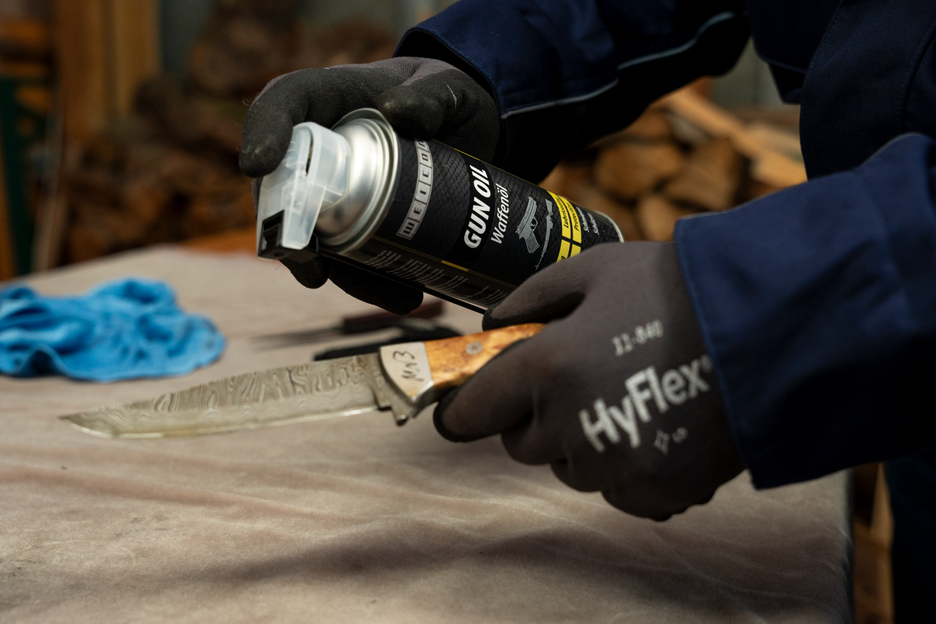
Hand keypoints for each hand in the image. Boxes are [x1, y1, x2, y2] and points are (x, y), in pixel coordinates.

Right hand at [240, 58, 499, 314]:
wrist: (467, 134)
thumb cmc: (446, 98)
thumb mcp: (450, 89)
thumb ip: (433, 96)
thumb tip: (396, 111)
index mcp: (329, 98)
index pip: (282, 103)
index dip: (262, 131)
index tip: (257, 165)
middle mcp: (319, 148)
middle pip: (283, 189)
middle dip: (292, 236)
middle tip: (313, 270)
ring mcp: (334, 190)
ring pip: (317, 237)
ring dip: (347, 275)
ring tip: (395, 295)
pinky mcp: (358, 223)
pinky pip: (350, 258)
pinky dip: (373, 281)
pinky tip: (406, 295)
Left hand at [433, 242, 743, 519]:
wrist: (771, 325)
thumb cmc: (678, 288)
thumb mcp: (594, 270)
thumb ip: (531, 299)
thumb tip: (492, 324)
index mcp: (548, 369)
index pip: (472, 413)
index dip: (463, 410)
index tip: (463, 410)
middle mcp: (574, 426)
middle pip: (521, 444)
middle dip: (535, 417)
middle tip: (573, 381)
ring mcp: (617, 467)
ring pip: (571, 469)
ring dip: (582, 443)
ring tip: (626, 396)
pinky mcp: (658, 492)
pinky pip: (618, 491)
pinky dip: (626, 467)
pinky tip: (656, 424)